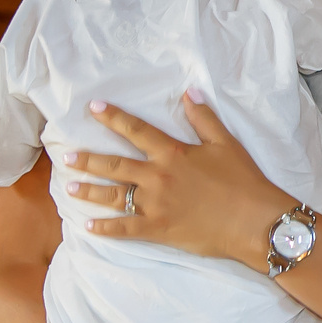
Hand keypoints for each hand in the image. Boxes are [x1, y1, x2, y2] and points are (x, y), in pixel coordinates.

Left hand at [67, 94, 291, 270]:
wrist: (254, 221)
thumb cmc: (243, 180)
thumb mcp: (226, 143)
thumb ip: (203, 118)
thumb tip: (188, 92)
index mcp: (172, 153)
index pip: (136, 130)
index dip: (113, 117)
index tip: (93, 108)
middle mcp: (157, 177)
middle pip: (115, 164)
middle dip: (88, 159)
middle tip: (67, 156)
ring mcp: (155, 205)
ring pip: (114, 196)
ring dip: (90, 191)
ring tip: (69, 187)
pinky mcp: (159, 229)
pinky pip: (125, 228)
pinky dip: (106, 229)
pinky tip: (89, 227)